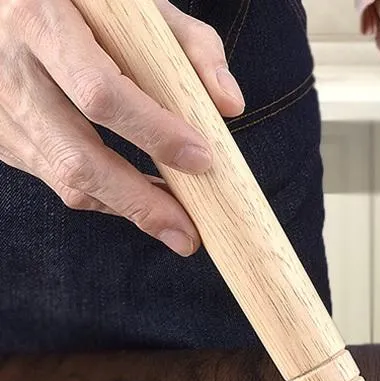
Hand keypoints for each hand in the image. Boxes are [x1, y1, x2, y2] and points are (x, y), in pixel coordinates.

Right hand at [0, 0, 244, 254]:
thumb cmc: (86, 1)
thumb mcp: (135, 4)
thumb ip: (190, 44)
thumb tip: (230, 105)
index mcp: (41, 17)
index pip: (100, 93)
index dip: (154, 133)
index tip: (202, 158)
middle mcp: (10, 66)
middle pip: (78, 156)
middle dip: (141, 202)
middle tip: (188, 233)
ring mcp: (0, 106)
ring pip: (66, 178)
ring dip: (127, 208)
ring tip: (175, 224)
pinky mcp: (1, 134)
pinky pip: (56, 180)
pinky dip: (105, 197)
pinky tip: (141, 197)